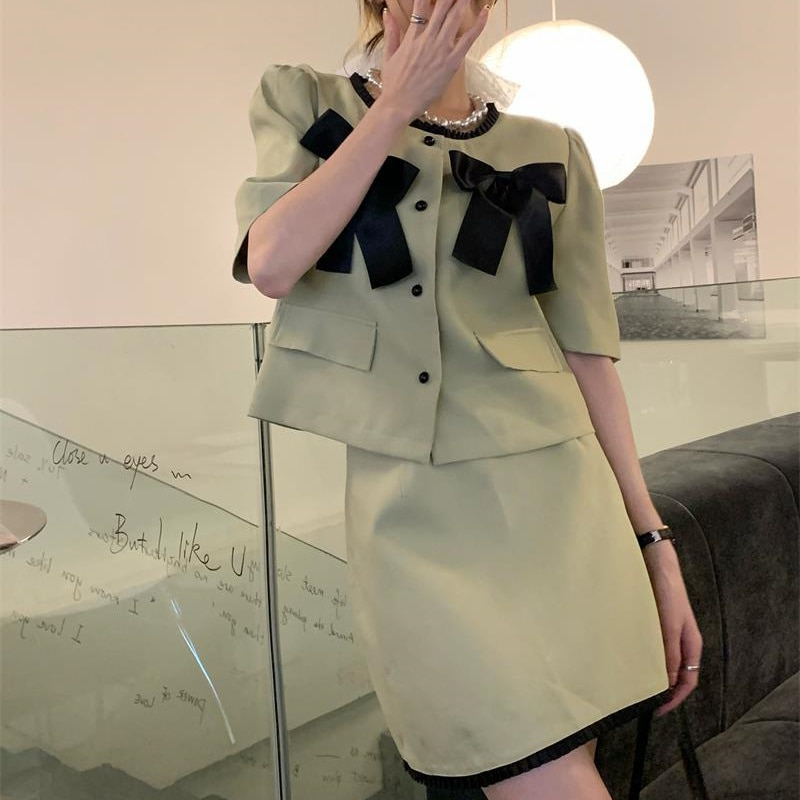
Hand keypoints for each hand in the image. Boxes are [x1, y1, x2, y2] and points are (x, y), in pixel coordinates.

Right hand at [379, 0, 490, 120]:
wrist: (399, 105)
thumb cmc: (394, 85)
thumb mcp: (388, 56)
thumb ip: (391, 32)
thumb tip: (387, 13)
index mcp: (412, 36)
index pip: (421, 5)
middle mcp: (427, 39)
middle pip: (442, 6)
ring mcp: (441, 50)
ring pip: (455, 17)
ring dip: (463, 2)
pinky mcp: (452, 62)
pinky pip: (468, 39)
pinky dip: (478, 25)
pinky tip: (485, 12)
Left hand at [643, 545, 703, 716]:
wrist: (656, 565)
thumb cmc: (668, 593)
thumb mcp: (670, 626)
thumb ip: (670, 652)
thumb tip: (669, 682)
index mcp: (691, 645)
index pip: (689, 681)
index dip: (675, 699)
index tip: (658, 711)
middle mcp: (682, 642)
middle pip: (677, 675)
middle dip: (665, 691)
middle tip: (645, 703)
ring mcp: (668, 633)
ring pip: (664, 663)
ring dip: (654, 676)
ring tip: (637, 687)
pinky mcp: (655, 625)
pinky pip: (653, 649)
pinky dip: (645, 660)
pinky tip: (631, 662)